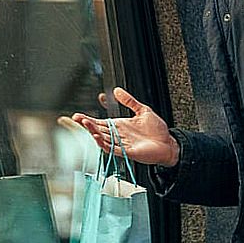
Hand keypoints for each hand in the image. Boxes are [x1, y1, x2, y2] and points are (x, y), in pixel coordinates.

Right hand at [59, 86, 180, 166]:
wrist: (168, 144)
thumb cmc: (157, 130)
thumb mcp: (143, 110)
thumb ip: (129, 101)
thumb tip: (117, 90)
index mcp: (120, 126)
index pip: (100, 122)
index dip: (88, 119)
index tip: (77, 115)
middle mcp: (118, 135)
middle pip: (98, 129)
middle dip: (86, 124)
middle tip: (75, 118)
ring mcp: (122, 144)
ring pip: (103, 138)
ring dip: (93, 131)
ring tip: (84, 123)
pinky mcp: (127, 152)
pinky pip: (112, 148)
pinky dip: (104, 143)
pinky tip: (97, 136)